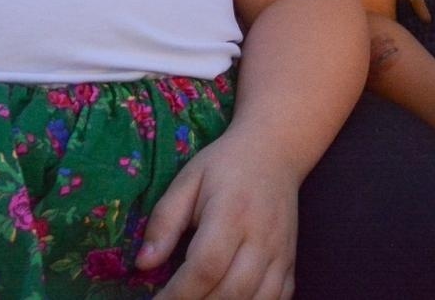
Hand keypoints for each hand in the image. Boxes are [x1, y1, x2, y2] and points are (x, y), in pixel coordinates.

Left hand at [141, 134, 297, 299]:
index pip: (205, 266)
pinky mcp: (291, 261)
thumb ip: (164, 221)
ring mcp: (281, 251)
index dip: (178, 294)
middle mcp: (261, 236)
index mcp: (231, 213)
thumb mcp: (187, 181)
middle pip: (232, 291)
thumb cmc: (225, 165)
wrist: (274, 151)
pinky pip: (279, 298)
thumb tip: (143, 264)